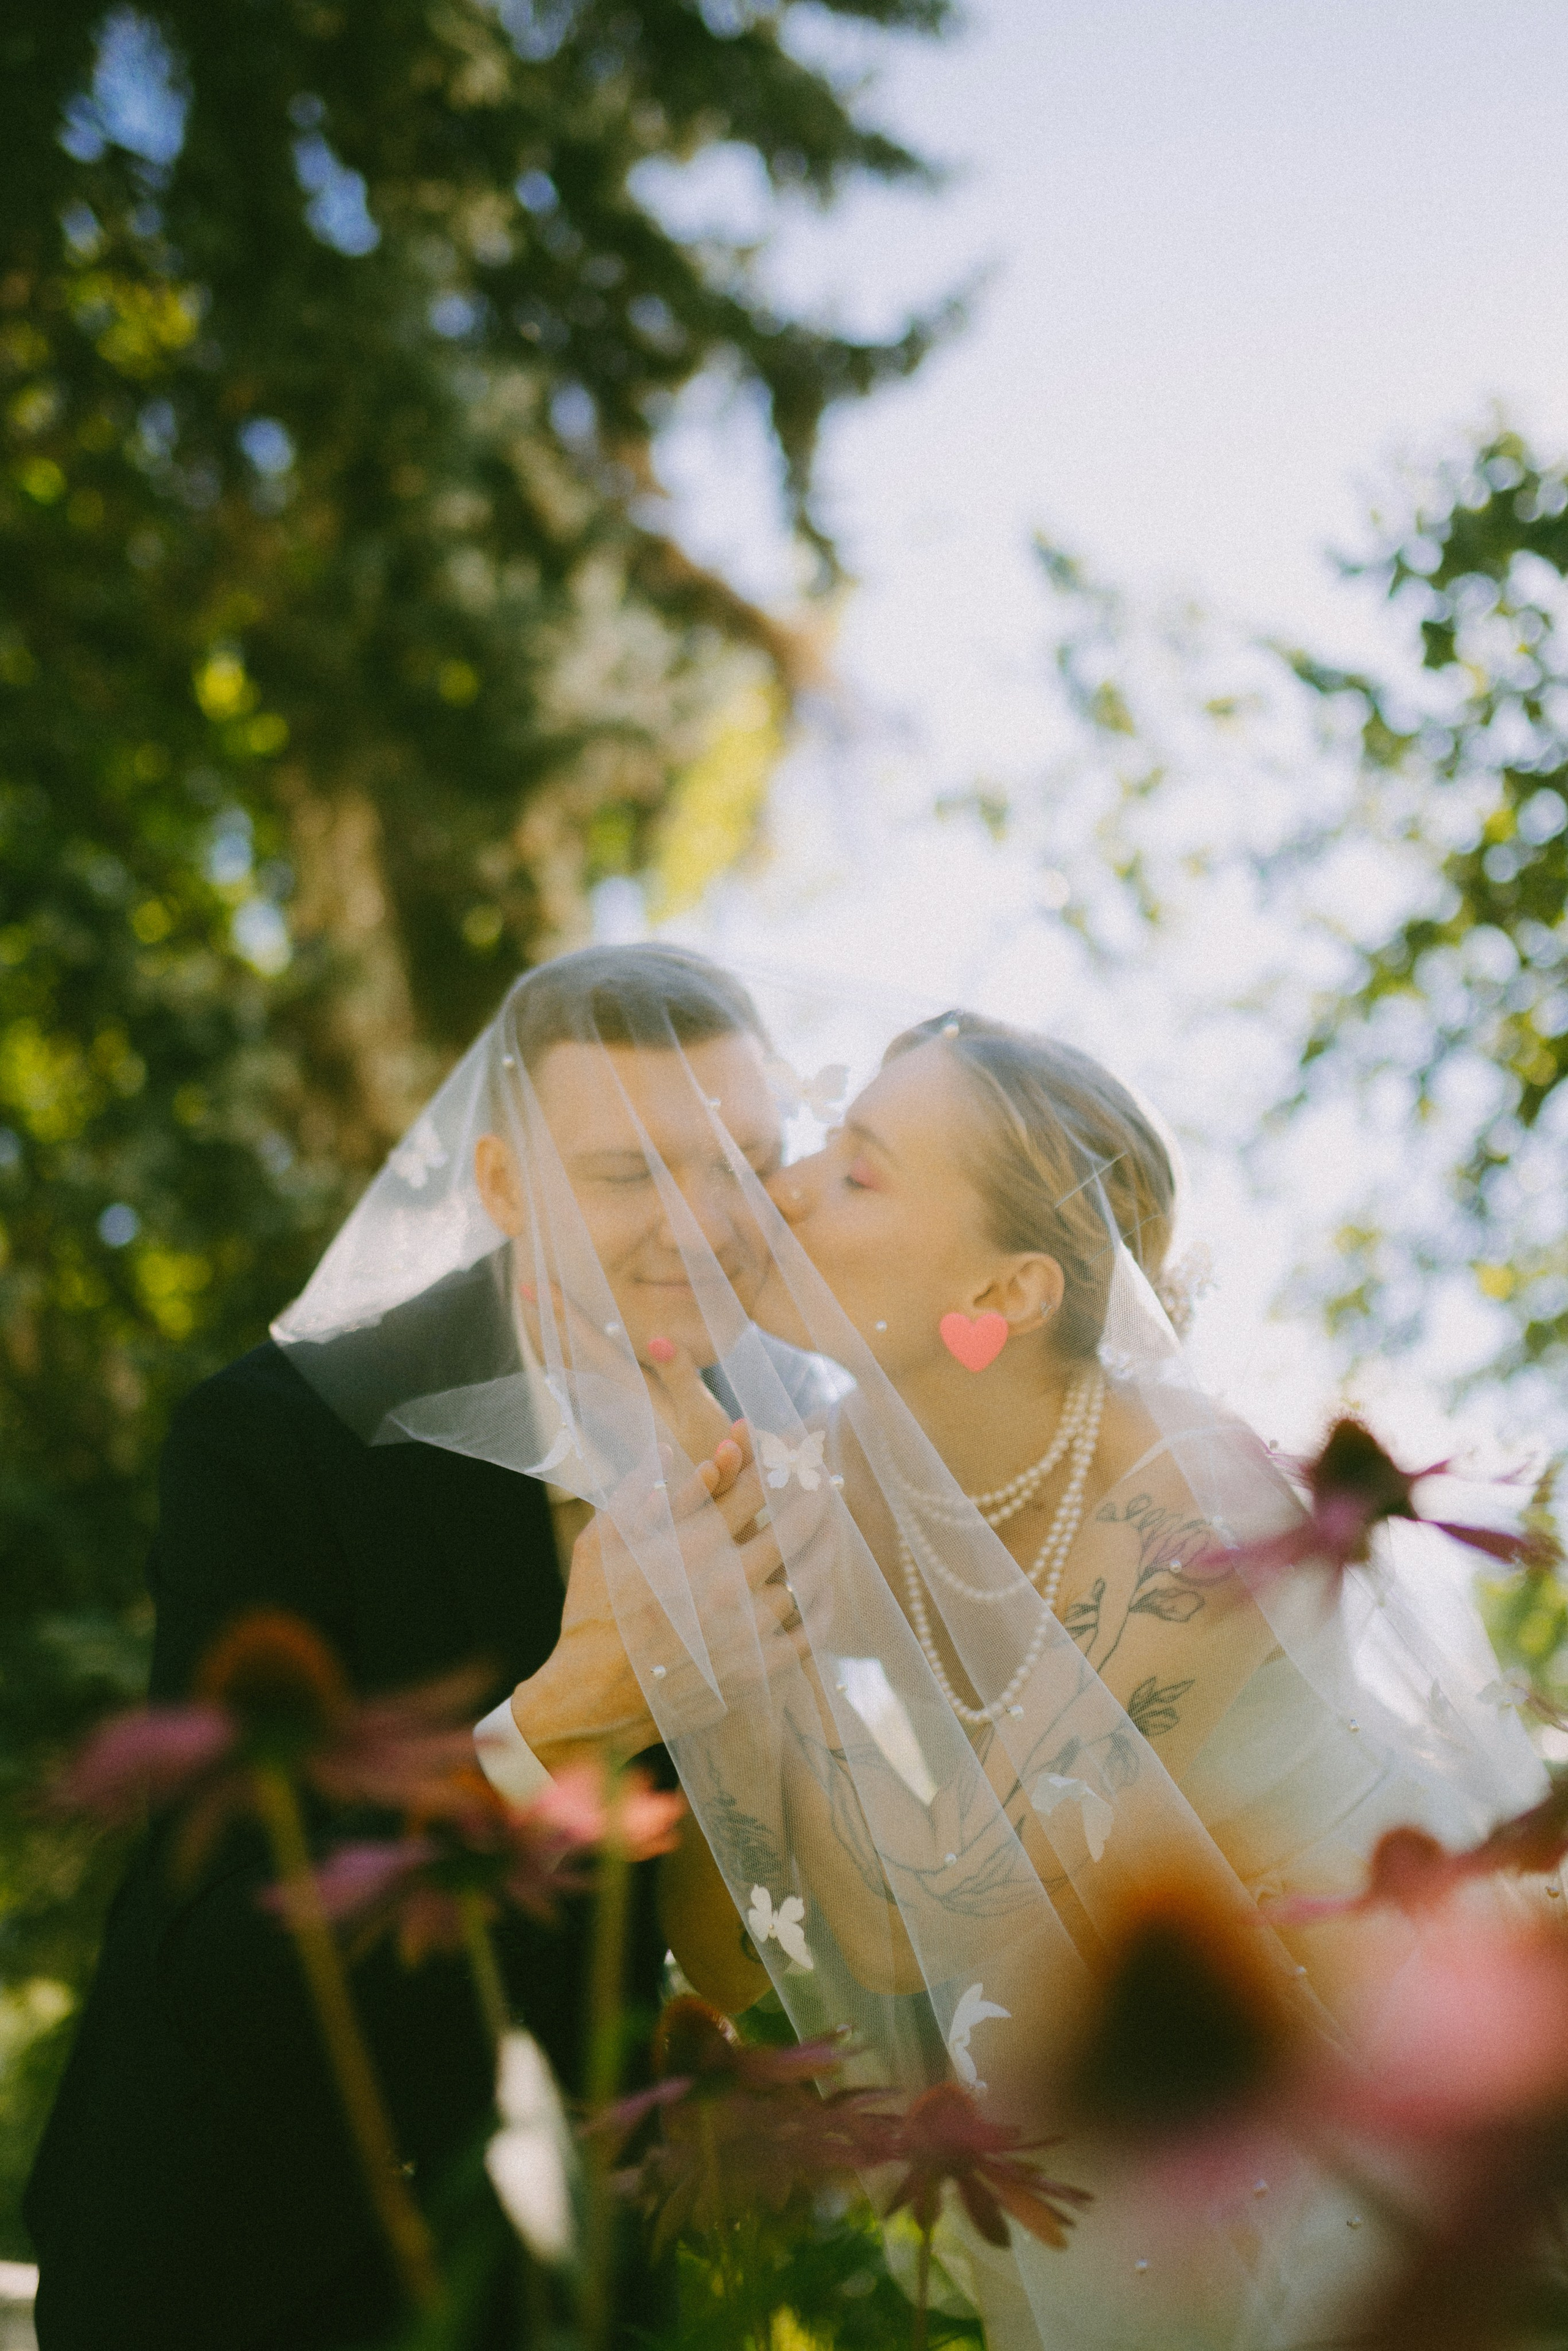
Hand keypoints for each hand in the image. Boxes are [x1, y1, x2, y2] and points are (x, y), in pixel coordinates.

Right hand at [512, 1435, 822, 1766]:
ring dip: (827, 1545)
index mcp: (692, 1546)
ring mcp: (747, 1628)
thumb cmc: (594, 1614)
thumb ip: (635, 1491)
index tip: (789, 1453)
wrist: (595, 1696)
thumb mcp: (601, 1542)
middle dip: (815, 1496)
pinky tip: (825, 1588)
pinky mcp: (758, 1667)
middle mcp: (727, 1583)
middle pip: (795, 1527)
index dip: (777, 1464)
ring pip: (809, 1576)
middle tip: (825, 1481)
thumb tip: (665, 1450)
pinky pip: (809, 1631)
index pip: (754, 1490)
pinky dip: (823, 1604)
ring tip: (833, 1526)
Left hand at [518, 1277, 738, 1482]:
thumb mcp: (701, 1411)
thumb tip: (656, 1339)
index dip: (567, 1313)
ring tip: (541, 1321)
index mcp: (633, 1389)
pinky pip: (593, 1390)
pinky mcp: (629, 1424)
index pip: (593, 1343)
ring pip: (580, 1371)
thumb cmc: (708, 1451)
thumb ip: (680, 1374)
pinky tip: (568, 1372)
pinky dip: (576, 1372)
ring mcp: (621, 1413)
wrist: (701, 1496)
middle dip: (556, 1320)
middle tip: (525, 1289)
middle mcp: (619, 1399)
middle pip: (578, 1353)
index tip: (536, 1286)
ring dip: (561, 1344)